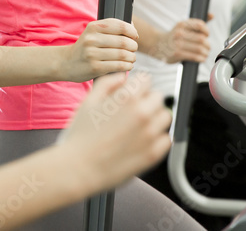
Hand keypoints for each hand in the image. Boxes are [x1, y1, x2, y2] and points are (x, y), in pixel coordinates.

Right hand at [60, 19, 138, 82]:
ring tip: (132, 58)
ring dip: (132, 57)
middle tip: (133, 49)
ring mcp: (92, 54)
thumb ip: (110, 29)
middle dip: (133, 46)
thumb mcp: (93, 33)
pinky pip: (118, 66)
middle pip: (123, 42)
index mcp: (93, 27)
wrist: (66, 63)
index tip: (135, 36)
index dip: (132, 31)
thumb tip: (133, 27)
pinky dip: (127, 66)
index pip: (120, 26)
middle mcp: (92, 39)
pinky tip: (127, 65)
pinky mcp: (95, 67)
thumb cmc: (85, 48)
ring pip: (122, 55)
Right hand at [60, 73, 171, 190]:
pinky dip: (158, 138)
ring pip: (165, 116)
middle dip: (147, 100)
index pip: (146, 80)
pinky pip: (166, 139)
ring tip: (139, 126)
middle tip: (133, 111)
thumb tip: (123, 78)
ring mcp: (150, 134)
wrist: (79, 168)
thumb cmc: (80, 136)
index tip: (132, 93)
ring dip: (155, 118)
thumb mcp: (88, 101)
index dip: (137, 85)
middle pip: (157, 97)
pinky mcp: (153, 154)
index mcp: (127, 98)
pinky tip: (142, 141)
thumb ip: (108, 83)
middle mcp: (142, 113)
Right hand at [148, 19, 210, 63]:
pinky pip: (194, 56)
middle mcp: (180, 33)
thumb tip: (212, 15)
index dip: (206, 31)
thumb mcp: (183, 26)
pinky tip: (201, 58)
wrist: (157, 44)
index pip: (200, 25)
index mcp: (182, 24)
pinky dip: (201, 58)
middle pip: (202, 39)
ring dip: (206, 53)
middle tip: (208, 47)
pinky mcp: (177, 54)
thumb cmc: (174, 36)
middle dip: (208, 45)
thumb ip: (197, 22)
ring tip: (205, 54)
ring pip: (200, 49)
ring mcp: (178, 44)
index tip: (206, 35)